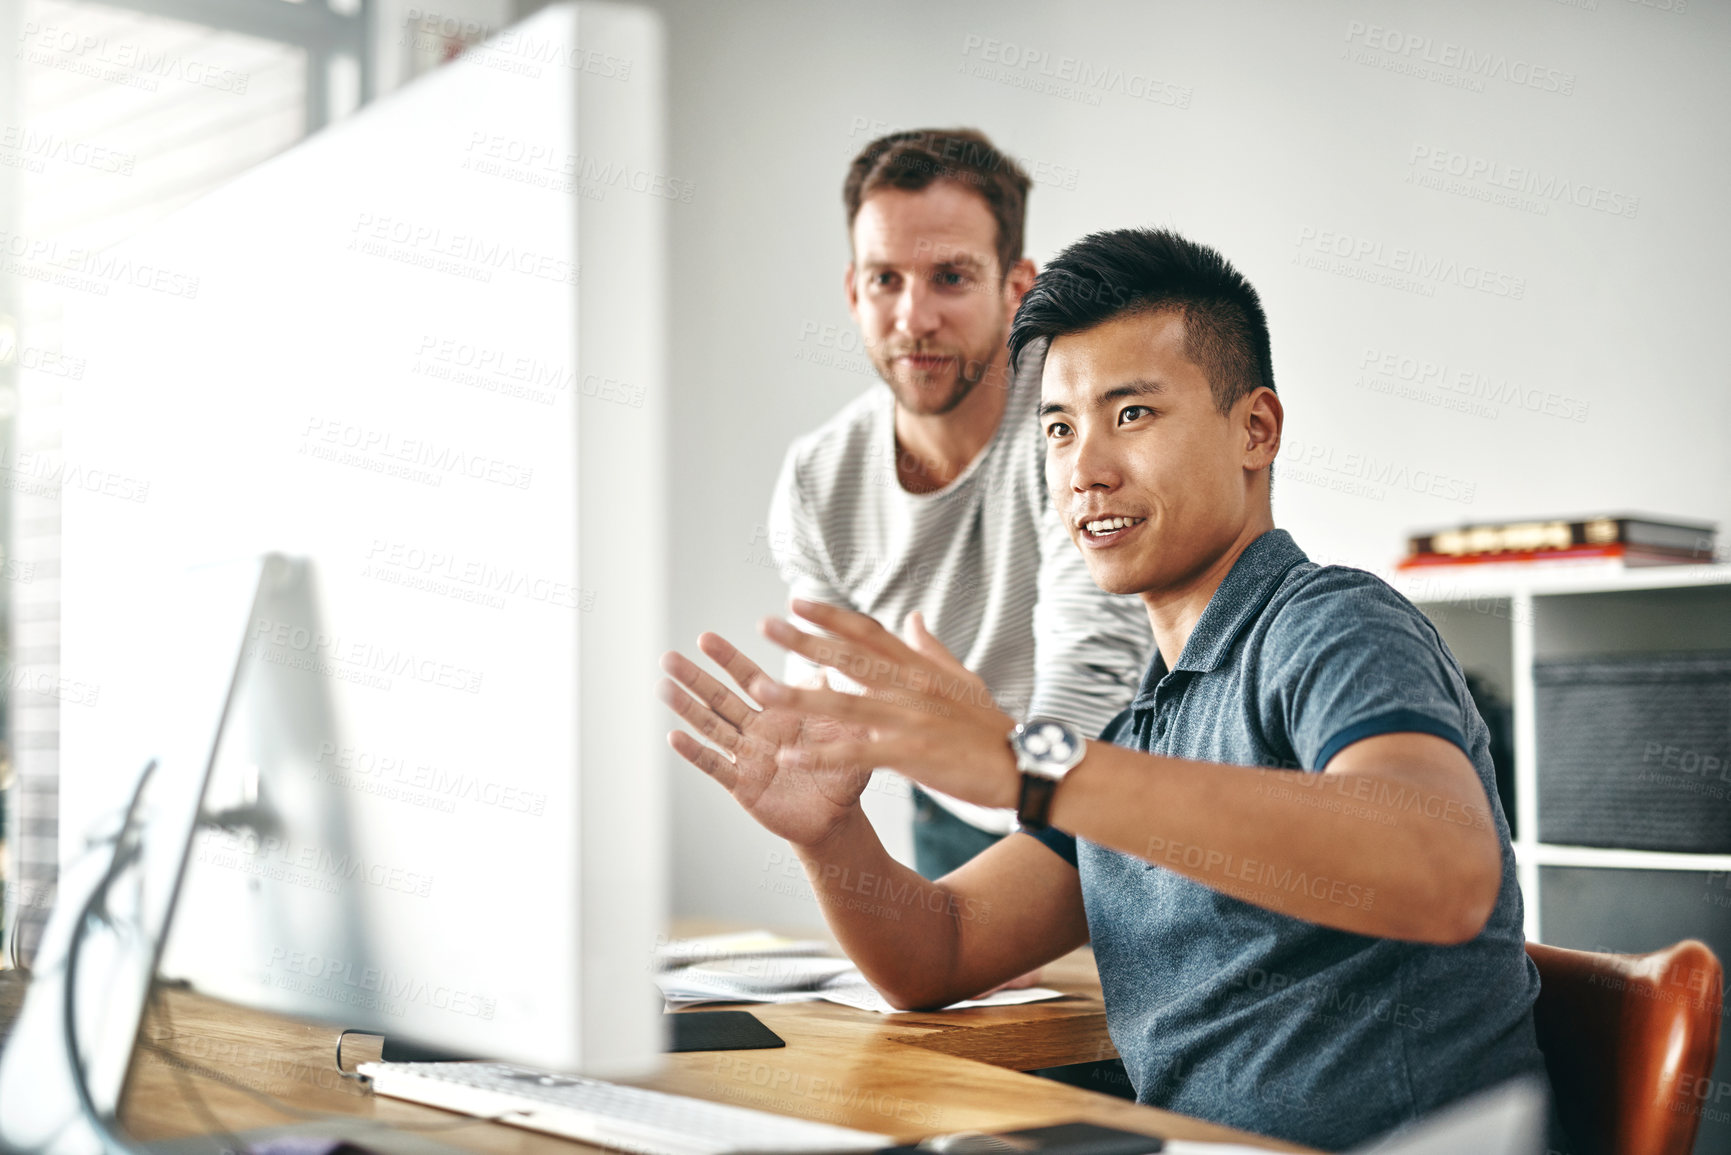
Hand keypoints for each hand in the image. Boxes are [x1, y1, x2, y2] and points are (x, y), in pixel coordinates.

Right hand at [658, 632, 872, 848]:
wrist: (837, 818)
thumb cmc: (844, 770)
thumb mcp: (850, 732)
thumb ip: (843, 699)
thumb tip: (842, 663)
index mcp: (780, 711)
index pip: (749, 678)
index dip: (727, 659)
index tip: (704, 638)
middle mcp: (757, 730)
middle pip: (720, 698)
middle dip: (695, 678)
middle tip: (668, 657)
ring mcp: (746, 756)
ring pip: (711, 727)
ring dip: (687, 708)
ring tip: (663, 687)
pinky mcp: (742, 785)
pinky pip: (716, 766)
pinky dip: (695, 752)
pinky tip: (673, 736)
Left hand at [752, 600, 1019, 810]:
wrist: (1022, 764)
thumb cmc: (990, 726)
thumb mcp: (963, 679)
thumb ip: (932, 648)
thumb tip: (913, 616)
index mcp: (920, 668)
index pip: (868, 632)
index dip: (831, 615)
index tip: (797, 601)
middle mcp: (911, 686)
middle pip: (849, 657)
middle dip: (804, 640)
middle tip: (765, 625)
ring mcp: (911, 719)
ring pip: (845, 703)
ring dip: (800, 695)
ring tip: (761, 689)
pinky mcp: (912, 754)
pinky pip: (857, 753)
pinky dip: (821, 754)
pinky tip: (789, 755)